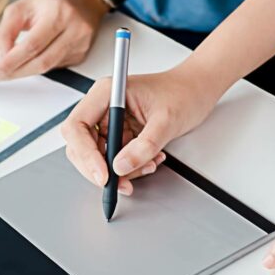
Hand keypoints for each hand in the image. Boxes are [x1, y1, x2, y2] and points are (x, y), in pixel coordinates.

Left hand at [0, 0, 108, 81]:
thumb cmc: (51, 0)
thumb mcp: (22, 7)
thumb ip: (6, 31)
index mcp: (58, 12)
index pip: (32, 45)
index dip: (11, 62)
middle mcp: (74, 29)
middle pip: (41, 62)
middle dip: (16, 71)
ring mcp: (80, 44)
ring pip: (48, 68)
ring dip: (25, 71)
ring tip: (10, 68)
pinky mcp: (81, 54)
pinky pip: (55, 67)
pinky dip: (39, 66)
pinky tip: (32, 58)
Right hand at [60, 65, 223, 193]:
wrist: (197, 91)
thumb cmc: (183, 93)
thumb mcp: (167, 121)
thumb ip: (144, 145)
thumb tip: (120, 167)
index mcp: (107, 93)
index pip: (77, 127)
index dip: (85, 154)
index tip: (103, 174)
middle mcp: (102, 106)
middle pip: (80, 145)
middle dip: (100, 168)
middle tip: (121, 183)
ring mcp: (109, 121)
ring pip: (97, 156)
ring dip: (119, 170)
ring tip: (148, 165)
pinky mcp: (118, 133)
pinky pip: (113, 158)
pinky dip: (129, 167)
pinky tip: (149, 161)